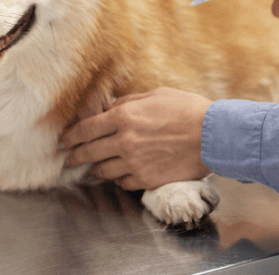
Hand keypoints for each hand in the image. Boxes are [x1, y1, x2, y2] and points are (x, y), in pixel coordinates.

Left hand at [60, 87, 211, 190]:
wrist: (214, 135)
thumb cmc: (187, 110)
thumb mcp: (155, 95)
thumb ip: (127, 102)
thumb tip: (109, 108)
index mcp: (124, 117)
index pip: (86, 129)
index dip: (71, 136)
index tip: (63, 140)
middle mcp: (125, 141)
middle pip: (89, 151)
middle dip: (74, 156)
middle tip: (68, 158)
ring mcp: (135, 163)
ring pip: (103, 170)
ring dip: (96, 168)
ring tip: (92, 167)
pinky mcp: (148, 179)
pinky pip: (123, 182)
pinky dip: (118, 178)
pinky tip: (118, 174)